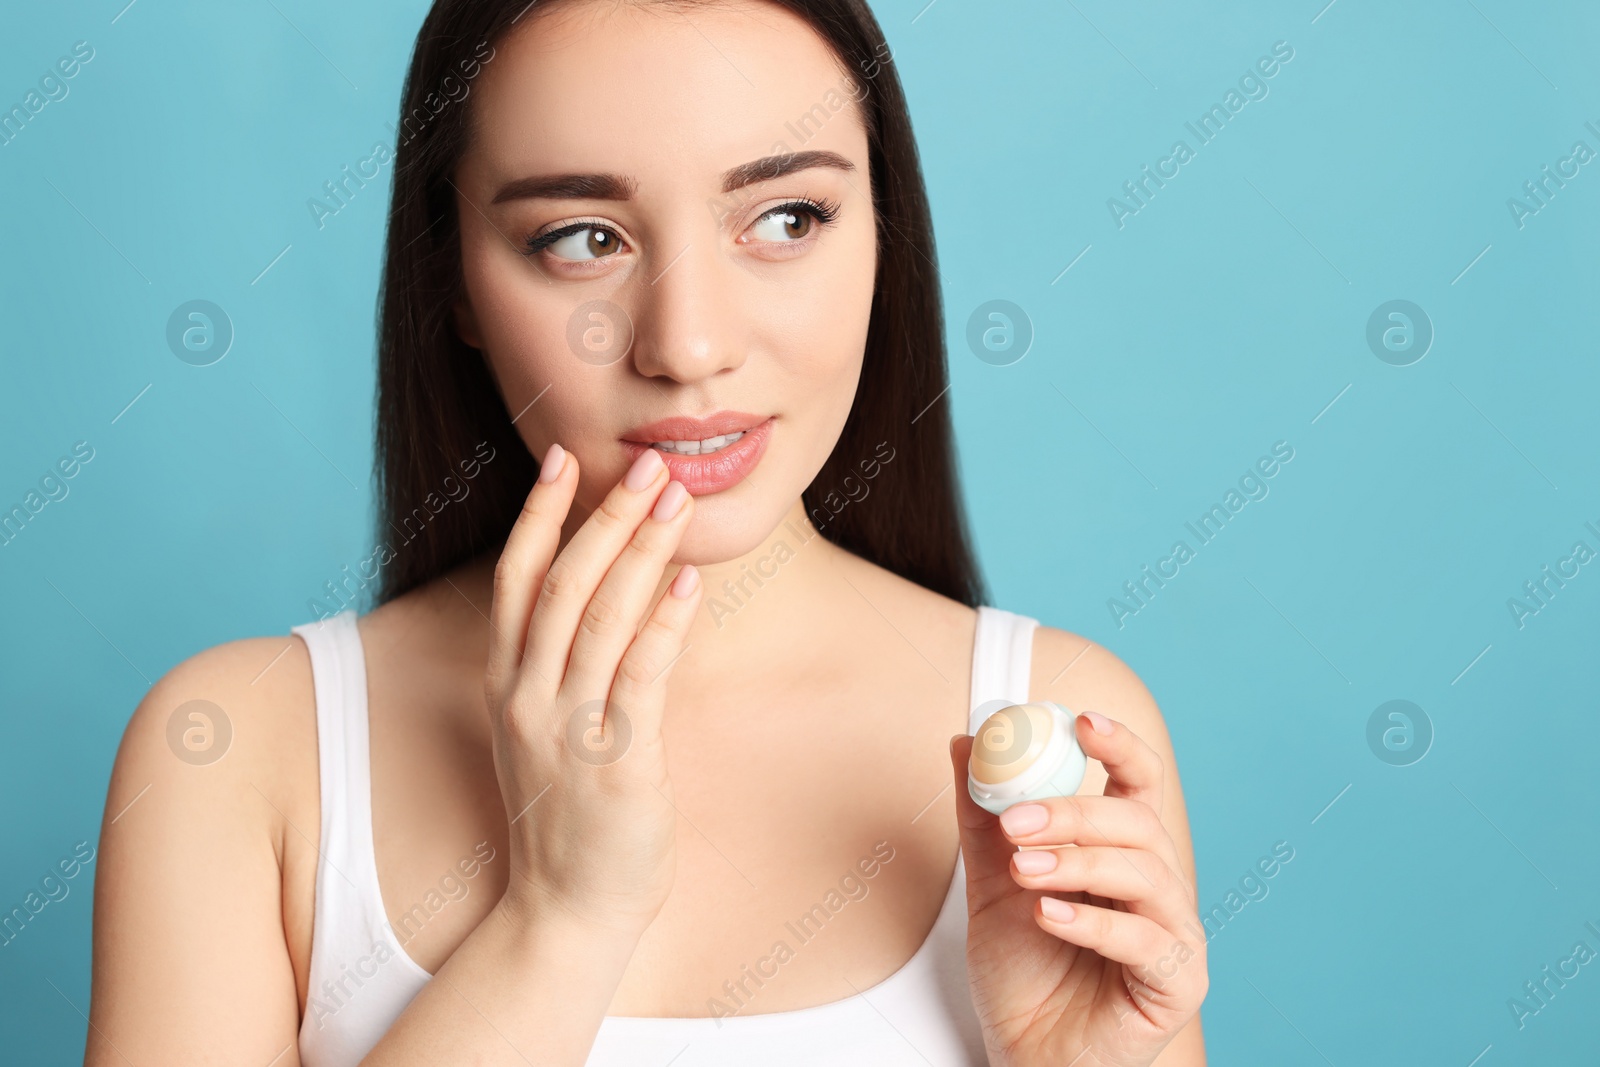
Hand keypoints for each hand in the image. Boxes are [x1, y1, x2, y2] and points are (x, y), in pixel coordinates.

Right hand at [484, 443, 700, 938]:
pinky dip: (664, 625)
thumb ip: (561, 665)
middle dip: (604, 517)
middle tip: (646, 466)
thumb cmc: (567, 815)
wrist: (567, 908)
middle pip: (562, 585)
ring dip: (641, 553)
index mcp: (506, 684)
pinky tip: (688, 585)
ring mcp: (568, 730)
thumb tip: (607, 595)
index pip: (515, 579)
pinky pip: (640, 678)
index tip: (561, 459)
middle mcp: (528, 698)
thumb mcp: (543, 729)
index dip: (537, 515)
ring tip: (674, 502)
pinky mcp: (616, 762)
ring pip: (601, 619)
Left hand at [949, 712, 1206, 1066]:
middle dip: (1074, 812)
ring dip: (1077, 862)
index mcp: (1121, 854)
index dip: (1118, 745)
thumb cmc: (1024, 977)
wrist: (1026, 1056)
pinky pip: (1145, 940)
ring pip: (1145, 874)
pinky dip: (1094, 922)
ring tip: (1023, 868)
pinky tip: (1048, 914)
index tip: (1079, 720)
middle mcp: (1156, 888)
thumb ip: (983, 818)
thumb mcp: (993, 885)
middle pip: (1137, 823)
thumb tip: (969, 743)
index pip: (1137, 784)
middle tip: (1015, 820)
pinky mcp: (1177, 984)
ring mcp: (1173, 935)